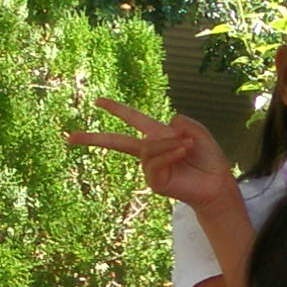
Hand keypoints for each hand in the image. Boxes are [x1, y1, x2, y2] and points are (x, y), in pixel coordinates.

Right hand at [65, 99, 242, 217]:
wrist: (216, 184)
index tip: (98, 101)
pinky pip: (155, 162)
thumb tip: (168, 122)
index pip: (133, 119)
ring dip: (169, 144)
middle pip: (116, 142)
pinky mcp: (155, 182)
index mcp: (157, 136)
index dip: (116, 109)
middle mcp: (149, 151)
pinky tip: (183, 153)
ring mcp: (150, 168)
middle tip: (69, 138)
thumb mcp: (199, 133)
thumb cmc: (208, 160)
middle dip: (93, 139)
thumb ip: (185, 123)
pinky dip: (170, 154)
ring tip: (188, 147)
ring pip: (147, 148)